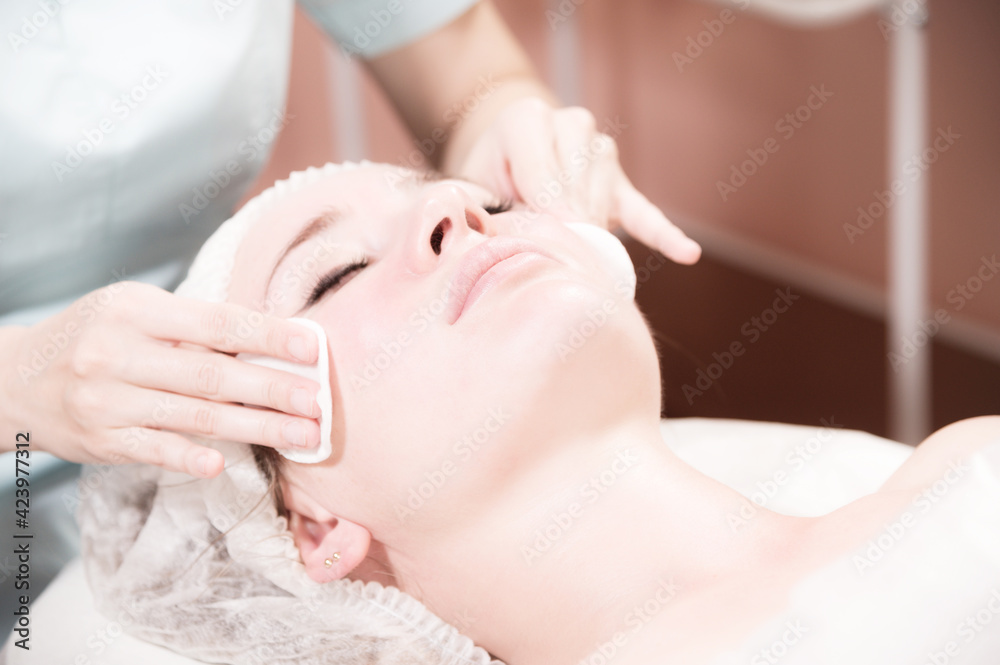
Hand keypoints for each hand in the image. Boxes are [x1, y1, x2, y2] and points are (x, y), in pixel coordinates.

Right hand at [2, 282, 322, 477]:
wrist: (15, 379)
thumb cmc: (95, 337)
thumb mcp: (134, 312)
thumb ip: (192, 325)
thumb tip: (269, 338)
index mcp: (136, 311)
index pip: (216, 322)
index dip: (267, 335)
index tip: (311, 348)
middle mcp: (118, 353)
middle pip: (212, 374)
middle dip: (273, 389)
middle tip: (319, 404)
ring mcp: (108, 400)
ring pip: (195, 415)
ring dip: (256, 427)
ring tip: (302, 436)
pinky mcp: (102, 441)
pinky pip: (154, 449)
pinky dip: (189, 456)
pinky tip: (224, 463)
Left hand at [453, 97, 701, 264]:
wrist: (509, 157)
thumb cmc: (486, 179)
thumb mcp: (469, 185)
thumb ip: (480, 207)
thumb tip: (495, 239)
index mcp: (528, 119)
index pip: (543, 175)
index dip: (543, 215)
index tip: (550, 241)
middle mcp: (572, 125)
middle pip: (575, 191)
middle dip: (561, 228)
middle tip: (546, 254)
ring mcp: (602, 153)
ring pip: (603, 202)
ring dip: (586, 233)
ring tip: (566, 251)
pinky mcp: (621, 184)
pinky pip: (644, 212)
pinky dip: (664, 235)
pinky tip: (686, 253)